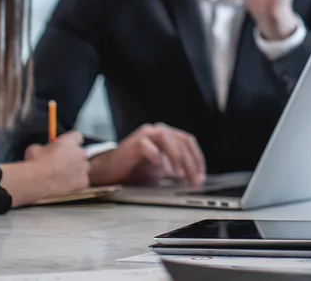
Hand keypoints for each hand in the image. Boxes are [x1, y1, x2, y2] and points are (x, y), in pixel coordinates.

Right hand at [0, 131, 89, 206]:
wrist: (36, 181)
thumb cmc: (34, 163)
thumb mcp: (35, 149)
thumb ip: (44, 148)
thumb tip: (43, 150)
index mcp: (69, 142)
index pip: (77, 136)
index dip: (71, 141)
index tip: (65, 147)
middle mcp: (79, 152)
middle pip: (80, 153)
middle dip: (73, 157)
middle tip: (61, 164)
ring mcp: (83, 167)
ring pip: (83, 167)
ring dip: (76, 170)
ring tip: (62, 176)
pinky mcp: (83, 181)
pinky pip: (82, 181)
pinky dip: (76, 184)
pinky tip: (65, 186)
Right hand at [88, 123, 205, 186]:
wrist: (110, 172)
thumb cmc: (135, 170)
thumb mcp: (162, 171)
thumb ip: (177, 171)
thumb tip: (195, 179)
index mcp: (167, 135)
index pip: (188, 142)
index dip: (197, 158)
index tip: (200, 175)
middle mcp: (158, 131)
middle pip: (182, 142)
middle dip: (191, 162)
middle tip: (194, 180)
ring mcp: (146, 134)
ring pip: (169, 140)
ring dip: (177, 158)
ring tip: (179, 175)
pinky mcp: (134, 142)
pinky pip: (149, 146)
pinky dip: (157, 158)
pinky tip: (160, 169)